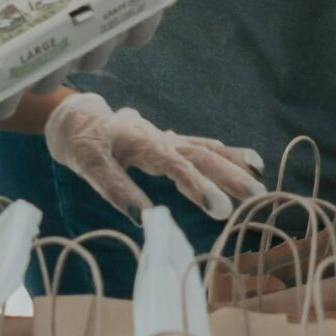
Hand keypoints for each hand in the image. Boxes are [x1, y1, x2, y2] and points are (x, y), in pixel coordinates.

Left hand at [44, 91, 264, 221]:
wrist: (75, 117)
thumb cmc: (81, 142)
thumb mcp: (88, 166)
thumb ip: (116, 189)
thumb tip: (142, 219)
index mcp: (143, 143)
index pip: (177, 166)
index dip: (200, 187)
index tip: (221, 210)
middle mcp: (161, 137)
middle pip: (201, 156)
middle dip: (230, 176)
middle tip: (257, 197)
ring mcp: (166, 138)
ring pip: (205, 149)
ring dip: (233, 164)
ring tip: (260, 178)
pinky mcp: (167, 141)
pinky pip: (200, 146)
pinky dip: (224, 152)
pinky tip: (244, 160)